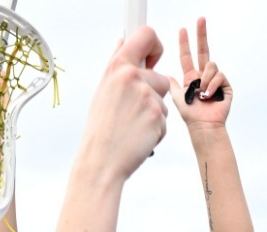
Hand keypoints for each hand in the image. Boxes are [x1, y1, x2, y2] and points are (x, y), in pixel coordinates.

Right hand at [80, 28, 172, 180]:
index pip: (146, 35)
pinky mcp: (157, 115)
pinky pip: (165, 119)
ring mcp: (147, 96)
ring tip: (132, 126)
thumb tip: (123, 41)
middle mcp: (133, 77)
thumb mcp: (103, 90)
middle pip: (161, 78)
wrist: (101, 161)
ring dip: (154, 114)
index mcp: (118, 66)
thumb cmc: (101, 128)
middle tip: (133, 113)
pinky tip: (138, 137)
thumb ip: (117, 65)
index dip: (155, 46)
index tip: (153, 61)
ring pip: (164, 100)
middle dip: (154, 95)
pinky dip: (155, 130)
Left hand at [174, 19, 232, 128]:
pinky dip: (212, 84)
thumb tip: (165, 75)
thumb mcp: (177, 98)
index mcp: (191, 78)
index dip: (185, 44)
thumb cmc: (191, 116)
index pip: (187, 56)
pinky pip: (219, 75)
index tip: (182, 30)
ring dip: (205, 78)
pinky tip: (209, 96)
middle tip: (201, 19)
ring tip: (202, 93)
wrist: (203, 126)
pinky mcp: (225, 85)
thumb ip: (171, 85)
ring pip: (211, 65)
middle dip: (201, 35)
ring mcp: (215, 80)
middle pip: (203, 50)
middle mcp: (203, 76)